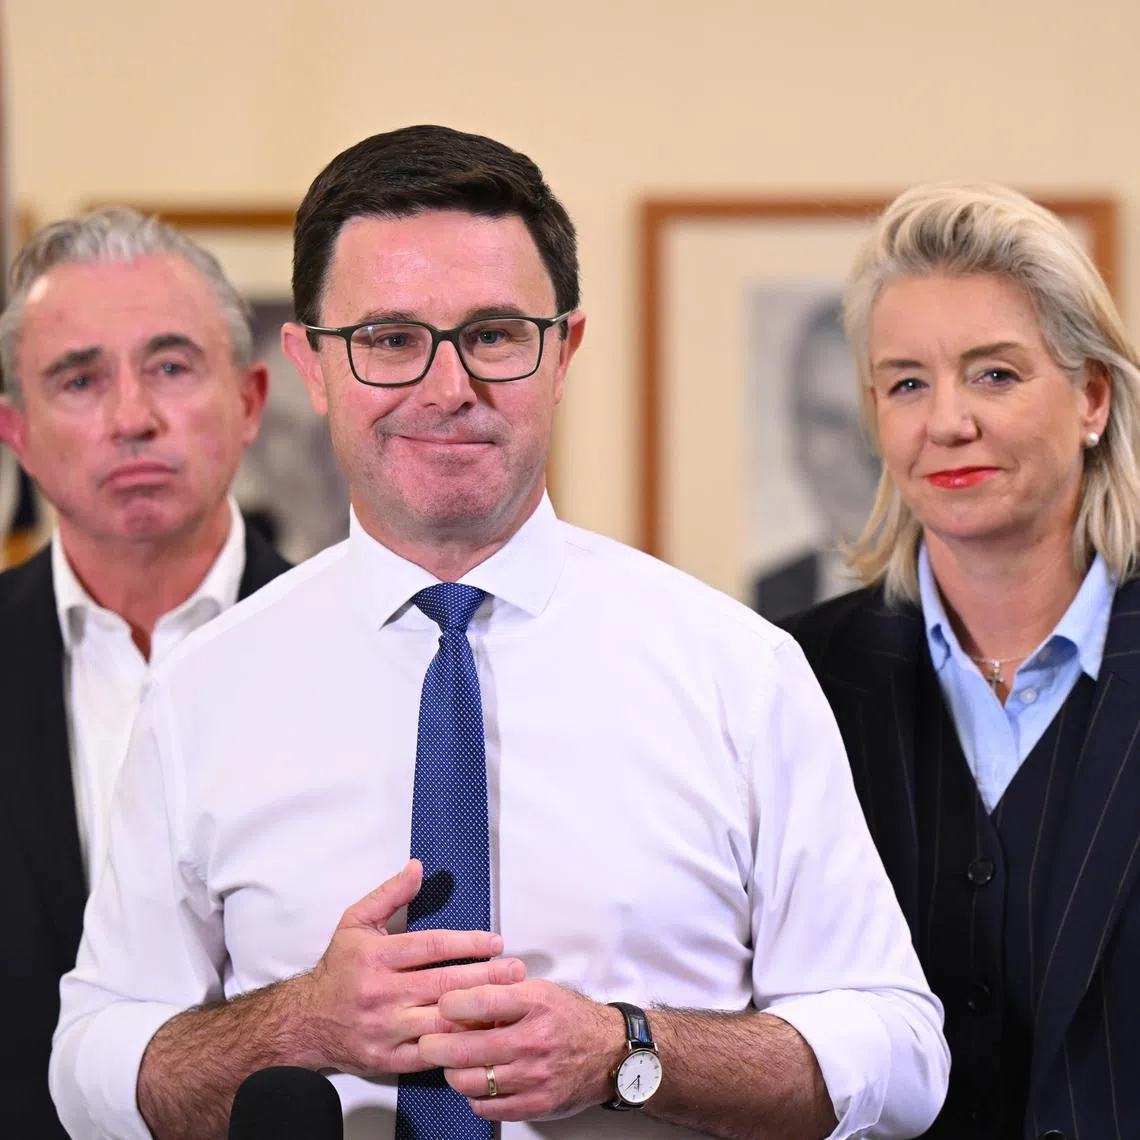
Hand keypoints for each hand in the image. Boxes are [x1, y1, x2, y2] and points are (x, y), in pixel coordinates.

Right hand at [296, 860, 525, 1077]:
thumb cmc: (340, 967)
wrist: (306, 1021)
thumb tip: (418, 866)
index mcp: (377, 957)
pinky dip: (458, 1045)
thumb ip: (389, 894)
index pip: (431, 947)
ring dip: (478, 1012)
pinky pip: (431, 1054)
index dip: (467, 944)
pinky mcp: (388, 1059)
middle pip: (443, 985)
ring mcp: (386, 1029)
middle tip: (516, 970)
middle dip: (485, 978)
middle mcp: (382, 993)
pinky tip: (483, 1035)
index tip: (496, 942)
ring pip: (441, 1022)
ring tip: (509, 1002)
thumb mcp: (356, 922)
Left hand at [418, 980, 627, 1120]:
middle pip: (466, 1048)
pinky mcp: (535, 1104)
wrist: (608, 1052)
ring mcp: (533, 1076)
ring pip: (471, 1081)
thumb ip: (501, 992)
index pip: (481, 1001)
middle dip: (435, 1046)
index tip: (441, 1006)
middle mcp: (533, 1040)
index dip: (452, 1004)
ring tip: (452, 1063)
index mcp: (534, 1004)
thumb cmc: (569, 1018)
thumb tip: (460, 998)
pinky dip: (474, 1096)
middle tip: (427, 1043)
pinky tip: (477, 1082)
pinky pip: (488, 1107)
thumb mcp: (539, 990)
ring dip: (452, 1072)